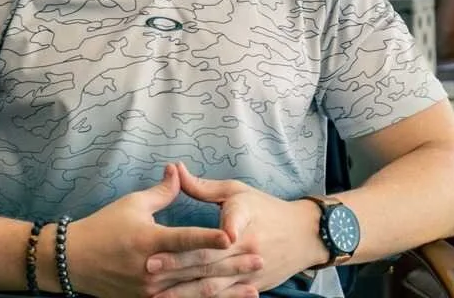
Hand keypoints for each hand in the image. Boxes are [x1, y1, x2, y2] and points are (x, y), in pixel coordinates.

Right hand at [66, 163, 239, 297]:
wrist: (74, 261)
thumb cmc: (104, 227)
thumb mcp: (133, 204)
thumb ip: (161, 191)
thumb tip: (178, 169)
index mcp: (149, 242)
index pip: (186, 240)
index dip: (210, 238)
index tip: (233, 235)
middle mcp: (153, 270)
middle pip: (197, 269)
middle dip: (231, 264)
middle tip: (258, 257)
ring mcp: (151, 292)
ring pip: (195, 293)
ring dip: (226, 290)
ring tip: (253, 286)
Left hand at [145, 162, 323, 295]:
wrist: (304, 234)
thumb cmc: (265, 207)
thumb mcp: (236, 191)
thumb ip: (203, 187)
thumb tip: (174, 169)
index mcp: (243, 217)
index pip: (221, 227)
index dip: (199, 238)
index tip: (177, 239)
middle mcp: (248, 247)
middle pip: (210, 259)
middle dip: (178, 265)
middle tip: (149, 266)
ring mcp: (251, 270)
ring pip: (214, 284)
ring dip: (186, 291)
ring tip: (159, 294)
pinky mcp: (252, 285)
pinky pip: (226, 296)